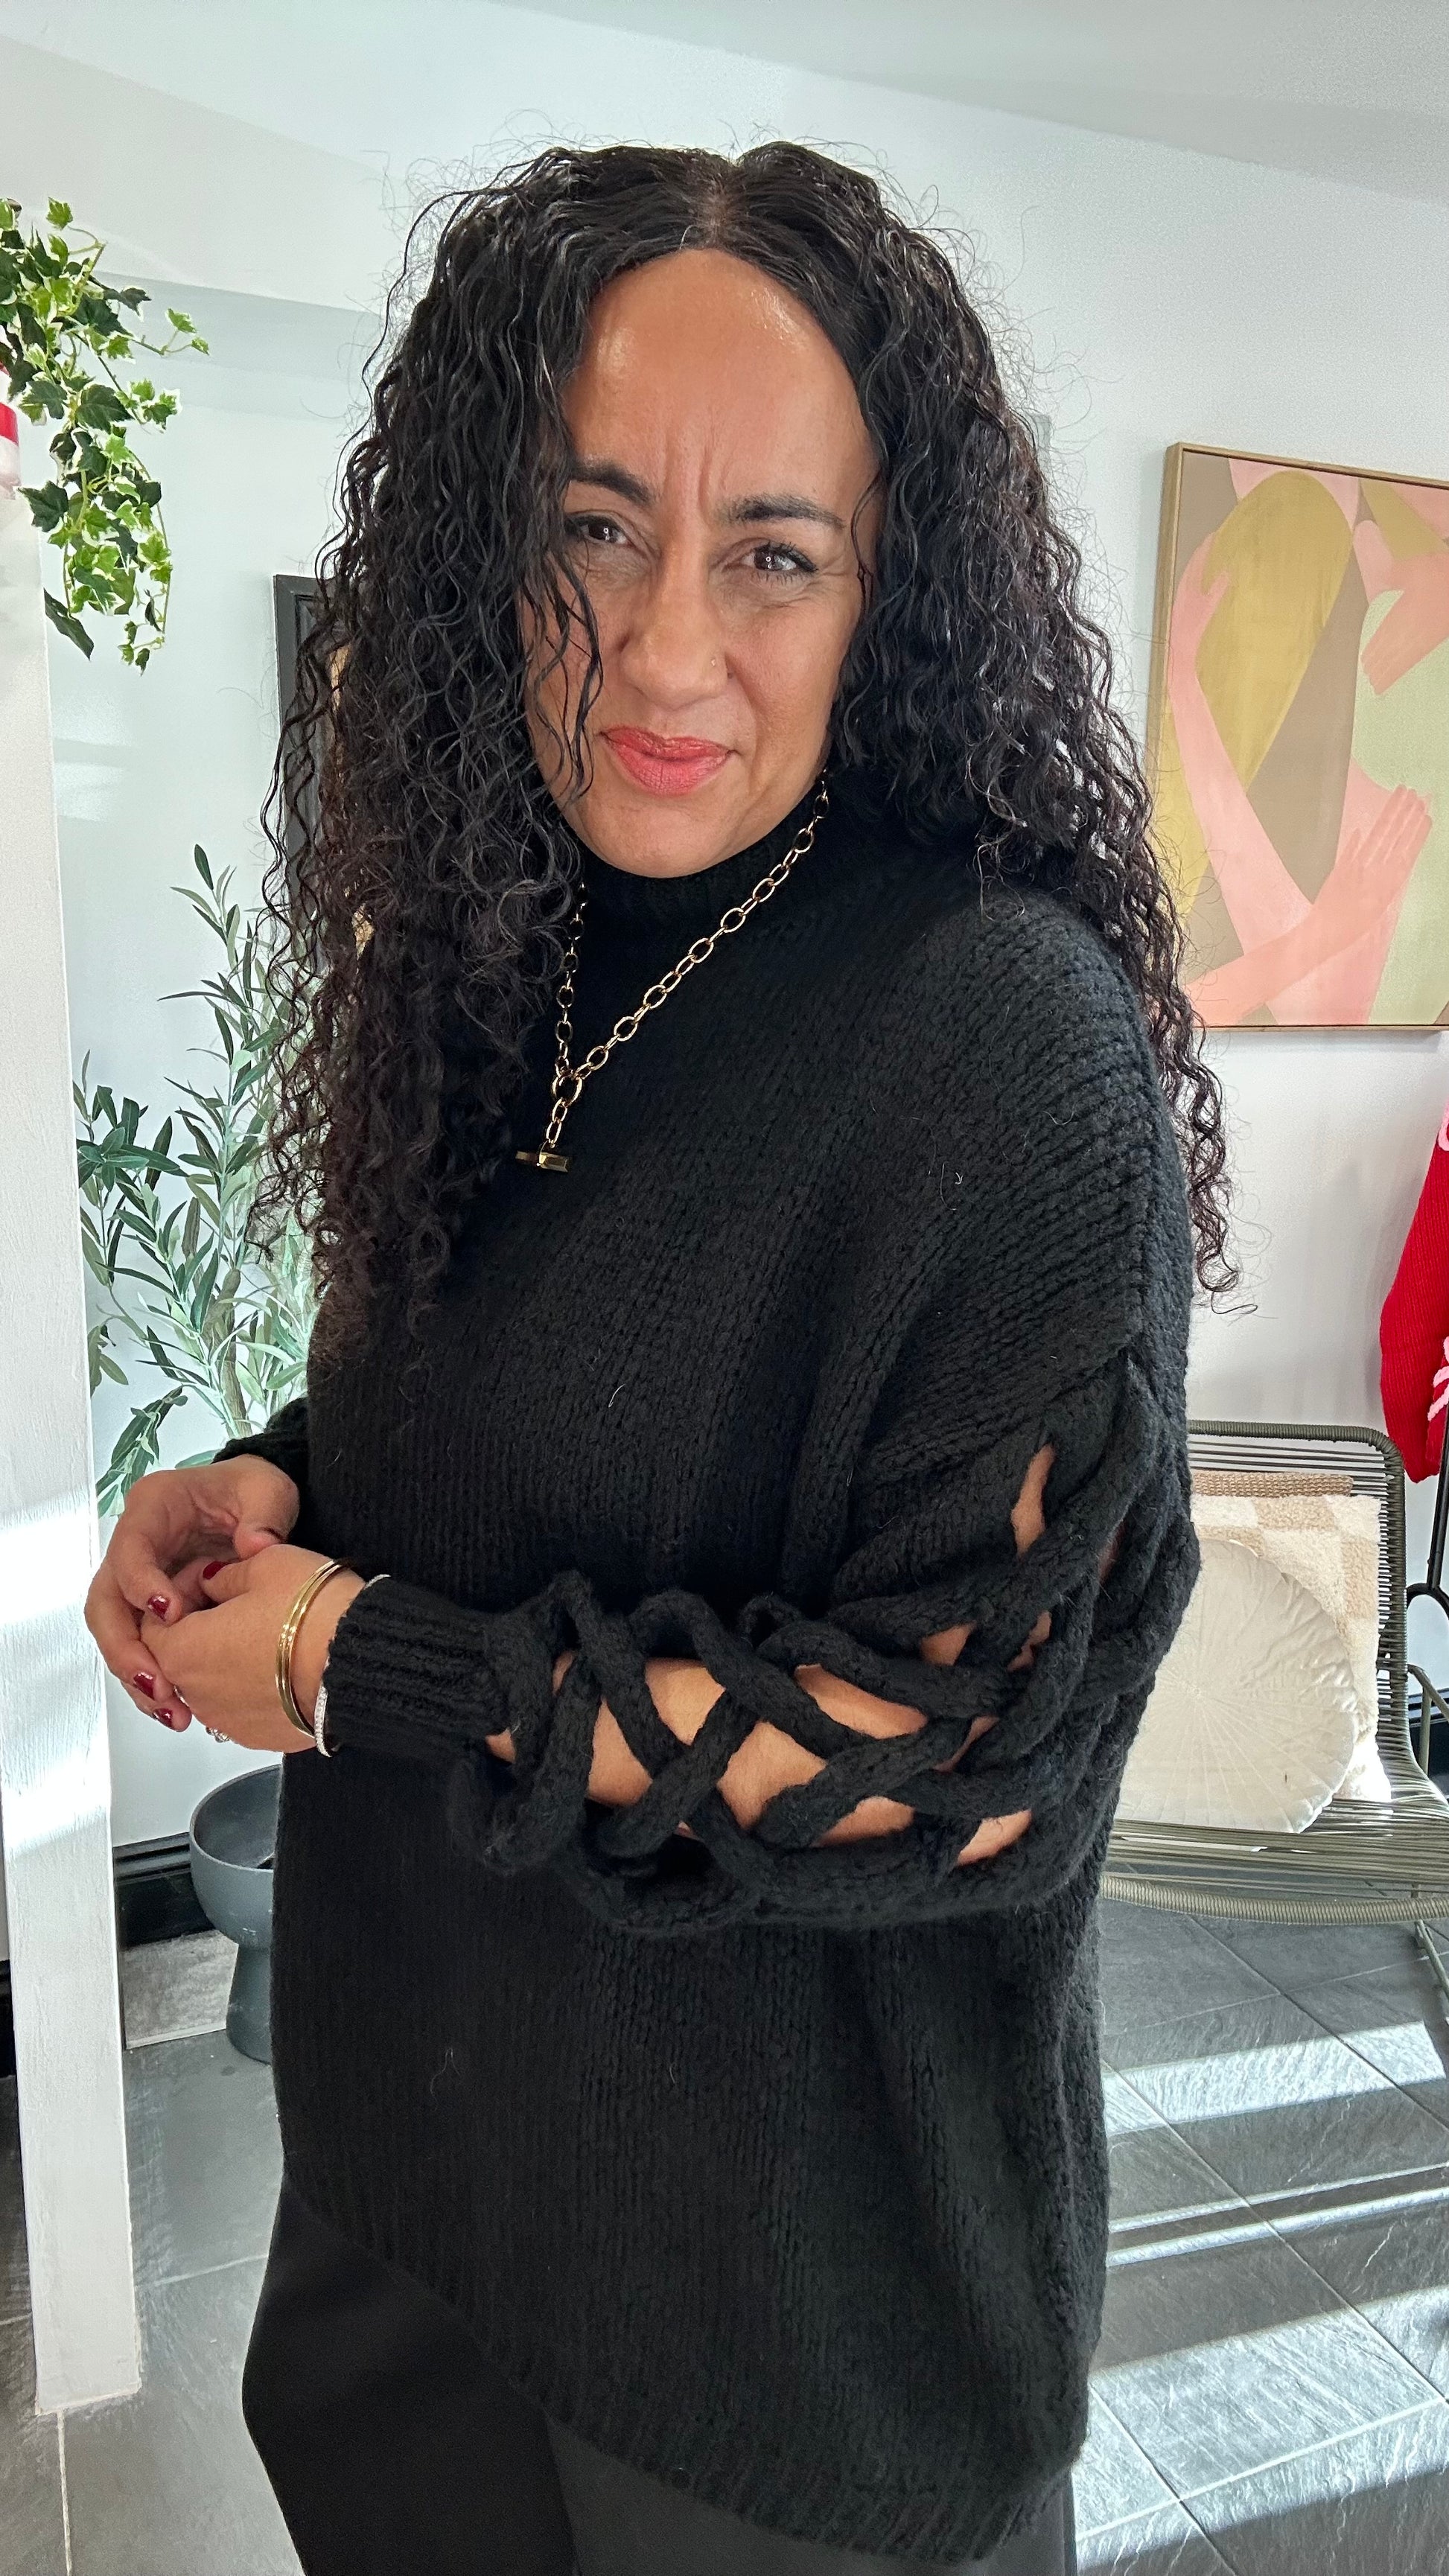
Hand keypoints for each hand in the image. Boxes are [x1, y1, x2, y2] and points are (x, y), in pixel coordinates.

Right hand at [85, 1457, 299, 1727]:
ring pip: (118, 1636)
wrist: (254, 1509)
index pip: (128, 1549)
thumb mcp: (266, 1488)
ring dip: (138, 1676)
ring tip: (172, 1710)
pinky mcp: (152, 1613)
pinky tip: (180, 1707)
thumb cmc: (250, 1491)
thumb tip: (256, 1545)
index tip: (169, 1613)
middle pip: (107, 1604)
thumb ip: (264, 1512)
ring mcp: (140, 1583)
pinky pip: (142, 1649)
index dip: (141, 1583)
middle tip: (158, 1684)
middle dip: (126, 1649)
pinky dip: (156, 1680)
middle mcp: (135, 1548)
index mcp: (152, 1509)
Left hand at [135, 1545, 364, 1750]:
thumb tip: (214, 1582)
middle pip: (180, 1655)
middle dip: (202, 1627)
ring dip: (227, 1658)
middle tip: (242, 1601)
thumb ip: (222, 1574)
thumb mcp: (263, 1564)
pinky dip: (253, 1685)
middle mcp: (197, 1693)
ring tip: (269, 1631)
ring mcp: (228, 1720)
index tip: (210, 1579)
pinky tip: (284, 1662)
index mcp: (182, 1649)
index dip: (181, 1593)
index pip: (153, 1622)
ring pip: (211, 1682)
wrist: (360, 1661)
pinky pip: (242, 1705)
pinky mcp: (259, 1735)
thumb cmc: (313, 1615)